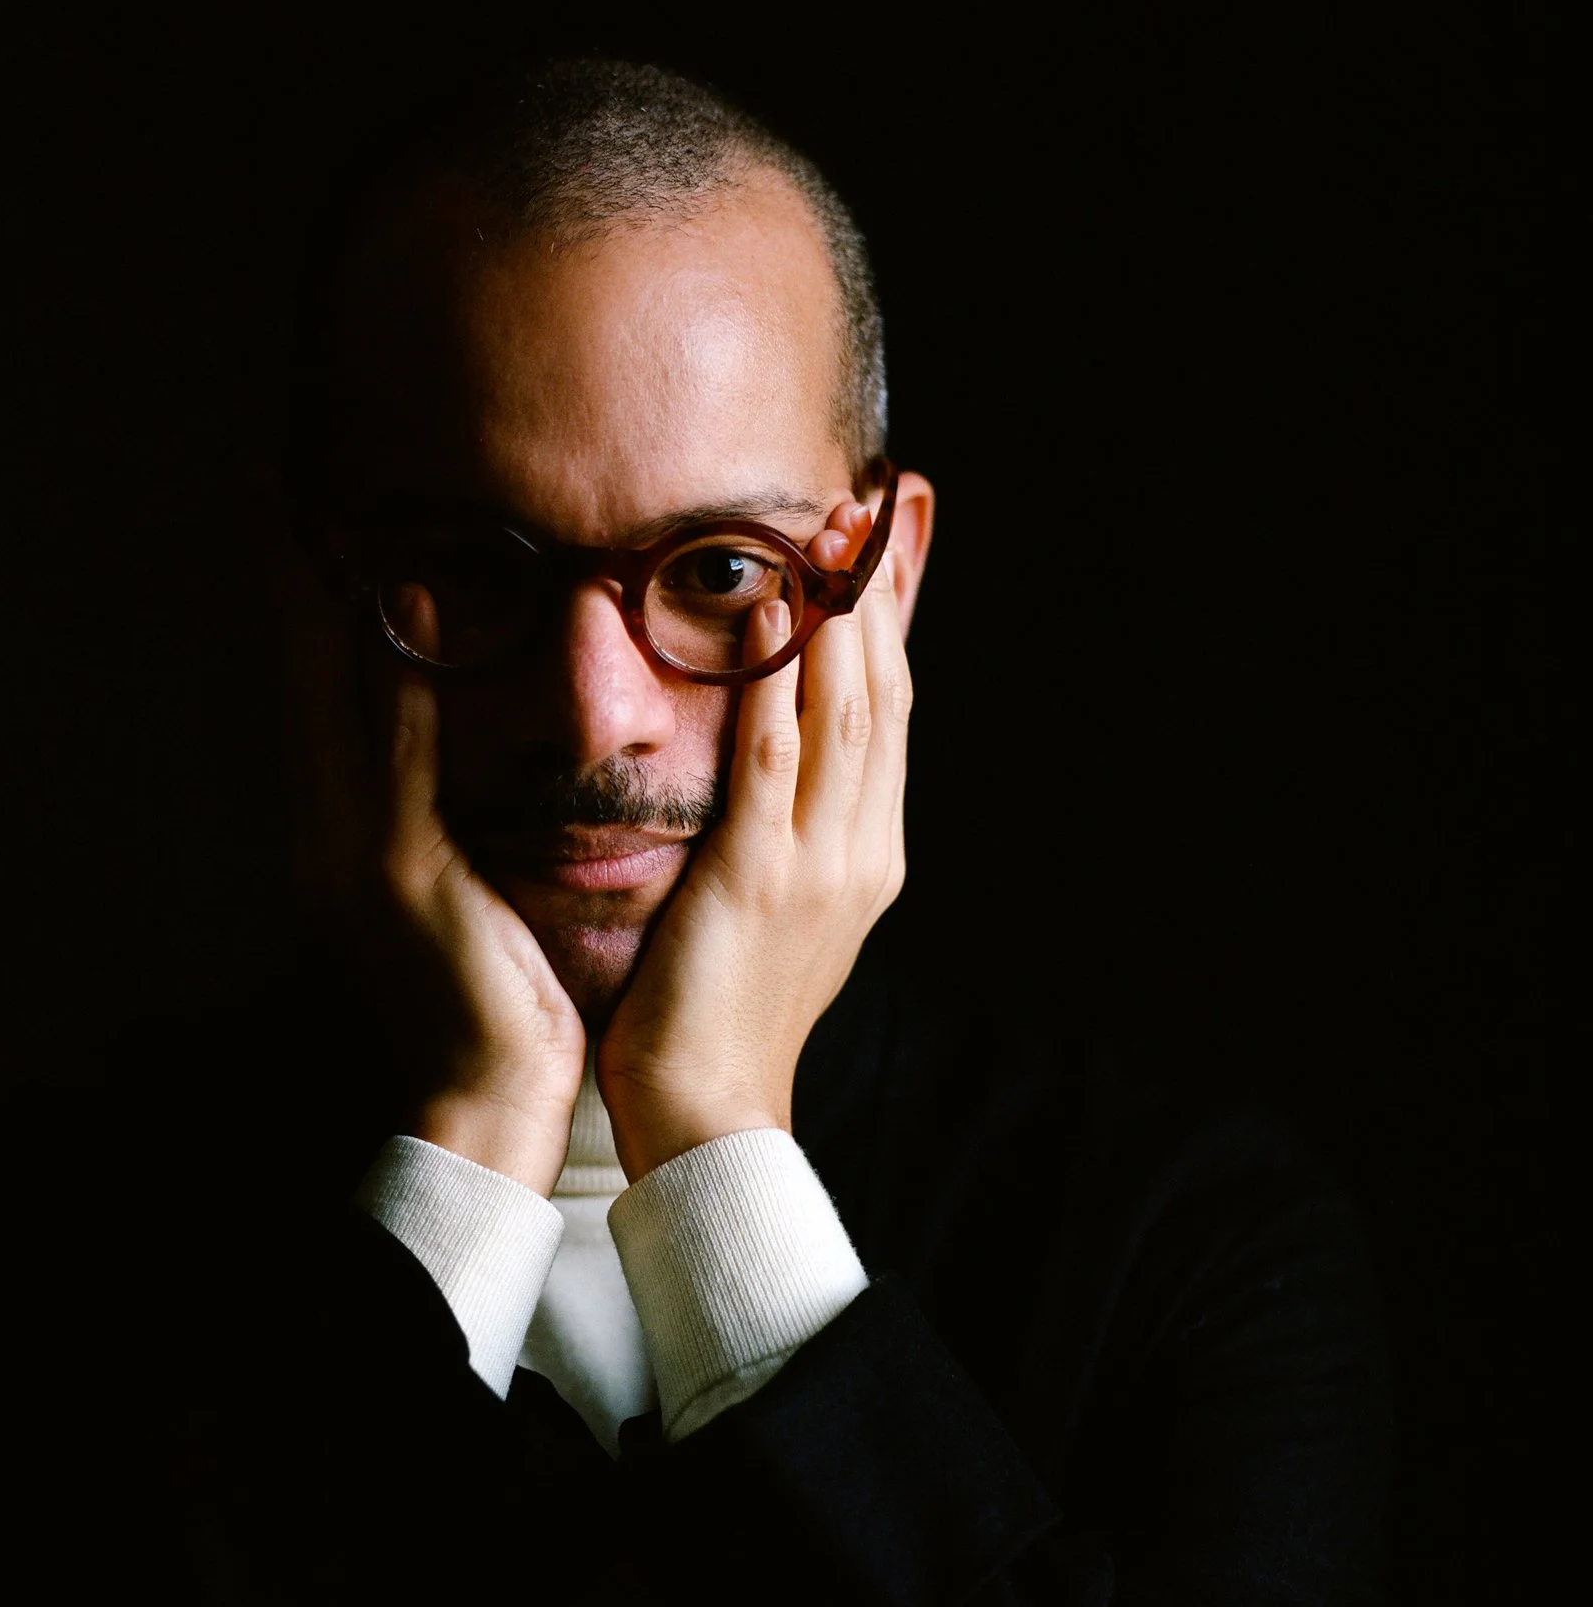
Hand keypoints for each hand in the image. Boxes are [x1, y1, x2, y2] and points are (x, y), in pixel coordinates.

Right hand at [285, 572, 584, 1193]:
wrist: (483, 1099)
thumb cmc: (486, 999)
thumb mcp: (453, 892)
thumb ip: (434, 814)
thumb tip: (447, 754)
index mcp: (343, 836)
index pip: (317, 699)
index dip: (299, 611)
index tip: (290, 527)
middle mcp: (329, 833)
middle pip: (299, 682)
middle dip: (282, 582)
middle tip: (267, 483)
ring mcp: (356, 852)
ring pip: (330, 703)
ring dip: (315, 604)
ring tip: (303, 513)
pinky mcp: (401, 874)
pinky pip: (396, 757)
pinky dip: (393, 678)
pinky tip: (401, 603)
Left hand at [595, 499, 912, 1179]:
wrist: (707, 1108)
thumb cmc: (725, 1012)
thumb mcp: (781, 911)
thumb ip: (792, 832)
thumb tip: (783, 763)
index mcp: (867, 854)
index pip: (890, 713)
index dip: (898, 620)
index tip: (898, 538)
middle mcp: (861, 849)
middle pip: (884, 694)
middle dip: (885, 592)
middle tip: (881, 497)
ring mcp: (819, 863)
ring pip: (846, 714)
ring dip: (844, 613)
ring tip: (836, 527)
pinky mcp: (759, 877)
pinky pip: (774, 761)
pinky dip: (781, 681)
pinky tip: (776, 614)